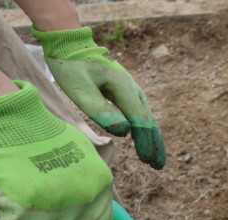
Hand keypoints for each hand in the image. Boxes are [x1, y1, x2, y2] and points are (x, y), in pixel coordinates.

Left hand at [32, 26, 165, 168]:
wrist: (69, 44)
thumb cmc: (71, 66)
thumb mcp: (80, 90)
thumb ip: (101, 110)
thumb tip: (125, 132)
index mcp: (123, 88)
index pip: (139, 120)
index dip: (145, 142)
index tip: (147, 161)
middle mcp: (132, 88)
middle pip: (148, 120)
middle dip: (154, 144)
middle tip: (158, 166)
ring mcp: (130, 88)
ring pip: (145, 117)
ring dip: (151, 138)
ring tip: (154, 158)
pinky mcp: (124, 90)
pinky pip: (138, 112)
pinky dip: (143, 128)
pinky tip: (142, 138)